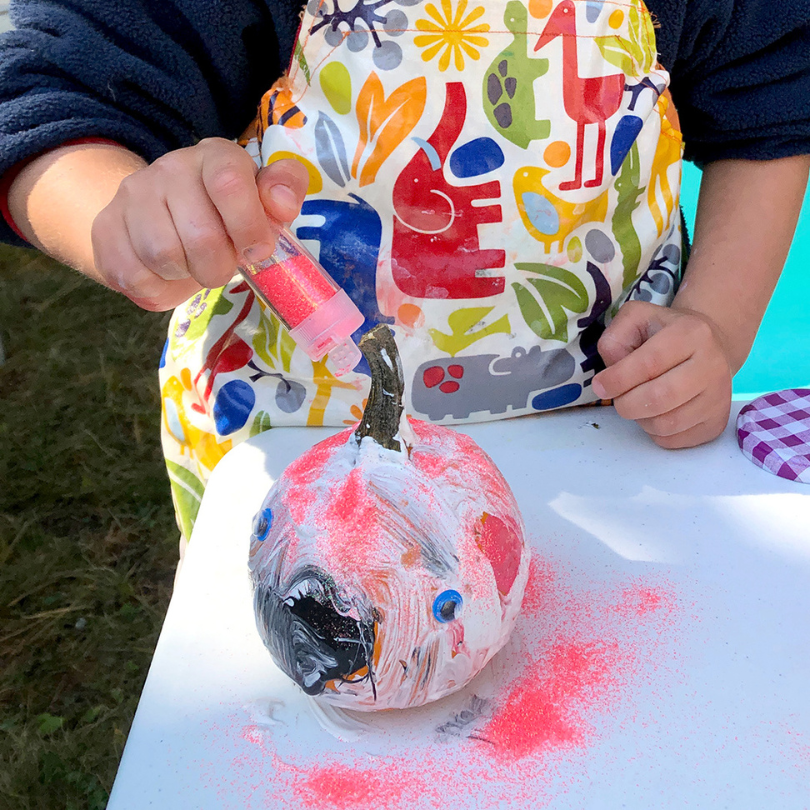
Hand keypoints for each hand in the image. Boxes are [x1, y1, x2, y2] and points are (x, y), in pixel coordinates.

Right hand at [90, 138, 309, 310]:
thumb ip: (283, 192)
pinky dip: (158, 289)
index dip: (249, 226)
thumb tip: (281, 203)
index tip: (257, 250)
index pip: (229, 181)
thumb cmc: (226, 216)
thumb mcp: (263, 201)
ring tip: (193, 266)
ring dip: (188, 275)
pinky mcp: (106, 228)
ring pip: (164, 255)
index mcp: (214, 156)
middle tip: (223, 266)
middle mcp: (169, 168)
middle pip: (200, 234)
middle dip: (220, 266)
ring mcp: (132, 195)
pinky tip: (167, 275)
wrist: (162, 220)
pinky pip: (135, 276)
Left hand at [591, 301, 732, 448]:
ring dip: (640, 419)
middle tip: (618, 398)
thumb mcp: (636, 319)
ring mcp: (719, 397)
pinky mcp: (716, 422)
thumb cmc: (664, 334)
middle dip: (626, 404)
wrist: (709, 347)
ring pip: (666, 424)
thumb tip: (608, 378)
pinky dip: (655, 432)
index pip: (650, 363)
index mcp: (691, 333)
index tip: (600, 386)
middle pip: (659, 398)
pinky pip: (674, 439)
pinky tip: (657, 413)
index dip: (618, 379)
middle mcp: (712, 365)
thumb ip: (615, 340)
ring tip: (639, 402)